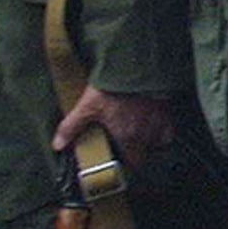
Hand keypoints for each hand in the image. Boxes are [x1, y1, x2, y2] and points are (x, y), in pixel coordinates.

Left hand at [52, 87, 173, 168]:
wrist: (135, 64)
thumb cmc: (112, 87)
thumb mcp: (86, 106)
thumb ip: (72, 127)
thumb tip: (57, 146)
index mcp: (127, 137)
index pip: (133, 163)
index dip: (126, 164)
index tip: (120, 161)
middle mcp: (145, 133)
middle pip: (146, 154)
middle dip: (137, 153)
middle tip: (126, 147)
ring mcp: (158, 121)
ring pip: (158, 142)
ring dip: (149, 141)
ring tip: (140, 135)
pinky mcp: (167, 108)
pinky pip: (169, 128)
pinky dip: (164, 129)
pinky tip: (156, 124)